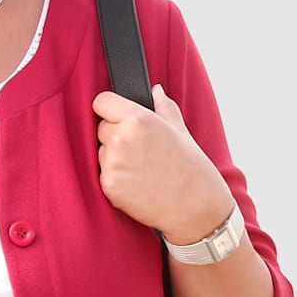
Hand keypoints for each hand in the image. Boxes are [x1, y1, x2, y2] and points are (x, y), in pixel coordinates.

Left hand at [92, 84, 231, 242]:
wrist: (196, 206)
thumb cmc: (191, 167)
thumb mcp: (180, 130)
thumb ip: (162, 106)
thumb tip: (154, 90)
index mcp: (138, 118)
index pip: (101, 102)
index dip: (110, 109)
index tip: (117, 116)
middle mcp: (121, 138)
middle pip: (101, 127)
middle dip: (115, 134)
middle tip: (141, 149)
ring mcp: (112, 164)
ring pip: (100, 151)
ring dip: (114, 157)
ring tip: (142, 167)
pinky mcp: (108, 186)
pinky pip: (103, 173)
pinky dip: (115, 177)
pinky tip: (137, 182)